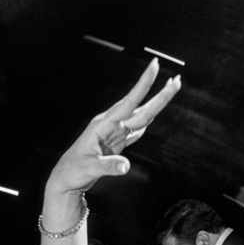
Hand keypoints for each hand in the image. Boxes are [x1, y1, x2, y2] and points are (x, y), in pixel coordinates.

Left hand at [47, 60, 180, 196]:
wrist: (66, 178)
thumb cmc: (74, 171)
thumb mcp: (89, 169)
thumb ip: (108, 166)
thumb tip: (126, 167)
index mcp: (103, 124)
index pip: (129, 102)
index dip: (143, 85)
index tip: (155, 66)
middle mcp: (111, 125)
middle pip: (141, 108)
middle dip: (159, 94)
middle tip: (177, 80)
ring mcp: (115, 133)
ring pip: (140, 117)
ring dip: (156, 104)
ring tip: (171, 89)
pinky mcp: (117, 142)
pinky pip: (136, 130)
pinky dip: (147, 122)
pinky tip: (153, 115)